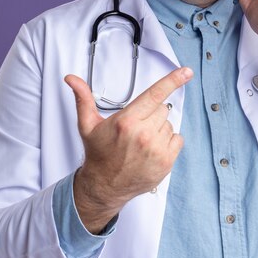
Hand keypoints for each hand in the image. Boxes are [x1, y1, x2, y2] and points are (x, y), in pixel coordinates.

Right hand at [64, 67, 192, 232]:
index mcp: (127, 121)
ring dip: (159, 129)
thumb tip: (71, 78)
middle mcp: (143, 134)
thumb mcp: (88, 124)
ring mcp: (156, 149)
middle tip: (136, 127)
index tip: (186, 72)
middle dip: (151, 114)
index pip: (155, 94)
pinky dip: (169, 142)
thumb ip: (83, 98)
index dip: (172, 80)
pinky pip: (178, 139)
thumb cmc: (99, 153)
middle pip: (162, 108)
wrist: (104, 186)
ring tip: (142, 141)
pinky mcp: (166, 162)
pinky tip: (153, 149)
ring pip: (169, 124)